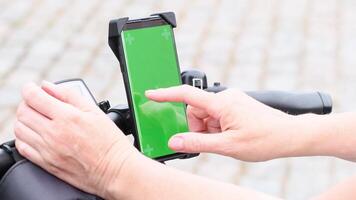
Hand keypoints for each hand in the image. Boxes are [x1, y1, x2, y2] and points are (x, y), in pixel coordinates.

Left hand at [14, 81, 138, 198]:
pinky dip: (24, 137)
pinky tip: (35, 134)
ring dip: (24, 119)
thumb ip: (69, 95)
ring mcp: (48, 150)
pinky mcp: (46, 164)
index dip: (29, 88)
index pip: (33, 97)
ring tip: (37, 118)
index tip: (32, 88)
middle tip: (37, 102)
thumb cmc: (109, 141)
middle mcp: (53, 133)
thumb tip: (48, 86)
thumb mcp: (94, 111)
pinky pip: (22, 148)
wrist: (114, 170)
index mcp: (67, 117)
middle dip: (27, 103)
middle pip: (23, 111)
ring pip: (20, 129)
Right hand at [146, 85, 296, 161]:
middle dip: (198, 127)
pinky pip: (217, 114)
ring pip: (207, 115)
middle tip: (214, 141)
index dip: (166, 94)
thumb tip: (176, 141)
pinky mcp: (236, 105)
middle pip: (196, 111)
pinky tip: (230, 135)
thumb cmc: (265, 139)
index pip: (187, 95)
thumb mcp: (228, 145)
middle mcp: (225, 97)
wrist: (289, 135)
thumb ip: (198, 143)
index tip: (151, 94)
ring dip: (209, 129)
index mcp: (221, 103)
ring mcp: (232, 101)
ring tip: (226, 140)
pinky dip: (217, 126)